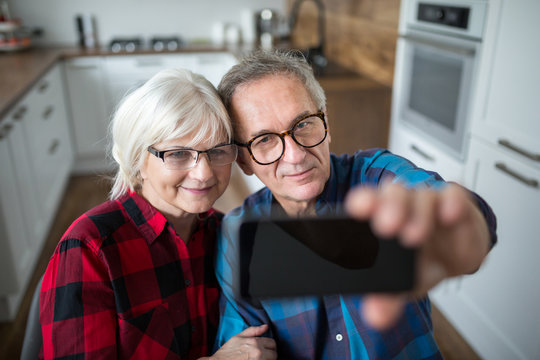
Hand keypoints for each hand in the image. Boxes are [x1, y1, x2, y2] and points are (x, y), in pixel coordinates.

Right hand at [209, 324, 276, 359]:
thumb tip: (266, 327)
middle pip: (274, 354)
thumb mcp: (238, 337)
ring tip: (259, 359)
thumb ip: (253, 330)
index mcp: (255, 342)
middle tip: (264, 355)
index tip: (266, 348)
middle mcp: (258, 352)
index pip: (272, 343)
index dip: (270, 346)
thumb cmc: (227, 352)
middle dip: (270, 354)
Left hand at [345, 182, 490, 329]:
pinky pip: (453, 196)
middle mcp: (402, 205)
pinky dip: (451, 202)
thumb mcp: (404, 284)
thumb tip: (376, 317)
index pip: (366, 202)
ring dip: (417, 214)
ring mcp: (429, 203)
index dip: (361, 203)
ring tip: (414, 237)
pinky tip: (449, 213)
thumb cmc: (421, 261)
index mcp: (381, 217)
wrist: (456, 257)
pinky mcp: (455, 203)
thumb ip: (388, 298)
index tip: (356, 210)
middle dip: (388, 208)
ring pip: (420, 196)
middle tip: (386, 227)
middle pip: (392, 194)